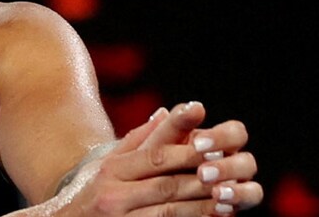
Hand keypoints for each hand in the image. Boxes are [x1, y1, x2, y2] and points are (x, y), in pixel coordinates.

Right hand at [67, 101, 262, 214]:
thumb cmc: (89, 192)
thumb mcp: (106, 163)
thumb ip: (137, 140)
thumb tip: (166, 112)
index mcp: (111, 169)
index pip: (153, 156)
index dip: (184, 151)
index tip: (213, 145)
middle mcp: (113, 194)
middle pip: (165, 185)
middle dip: (200, 180)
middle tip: (229, 173)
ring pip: (167, 212)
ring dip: (200, 208)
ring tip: (227, 201)